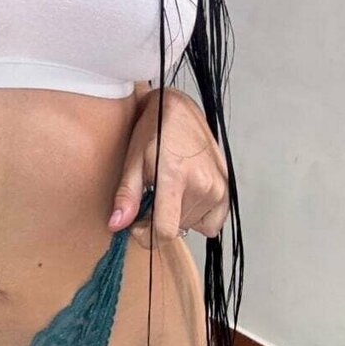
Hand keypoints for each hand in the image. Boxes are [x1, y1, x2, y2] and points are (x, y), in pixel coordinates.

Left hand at [108, 88, 228, 248]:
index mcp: (175, 177)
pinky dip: (199, 216)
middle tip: (151, 198)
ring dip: (178, 217)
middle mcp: (202, 185)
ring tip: (169, 192)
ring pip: (193, 226)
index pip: (165, 230)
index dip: (146, 235)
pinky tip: (187, 197)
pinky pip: (213, 222)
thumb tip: (116, 225)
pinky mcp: (227, 188)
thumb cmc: (153, 131)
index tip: (136, 224)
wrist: (180, 110)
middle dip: (159, 221)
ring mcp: (218, 187)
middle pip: (178, 229)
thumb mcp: (133, 160)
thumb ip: (127, 195)